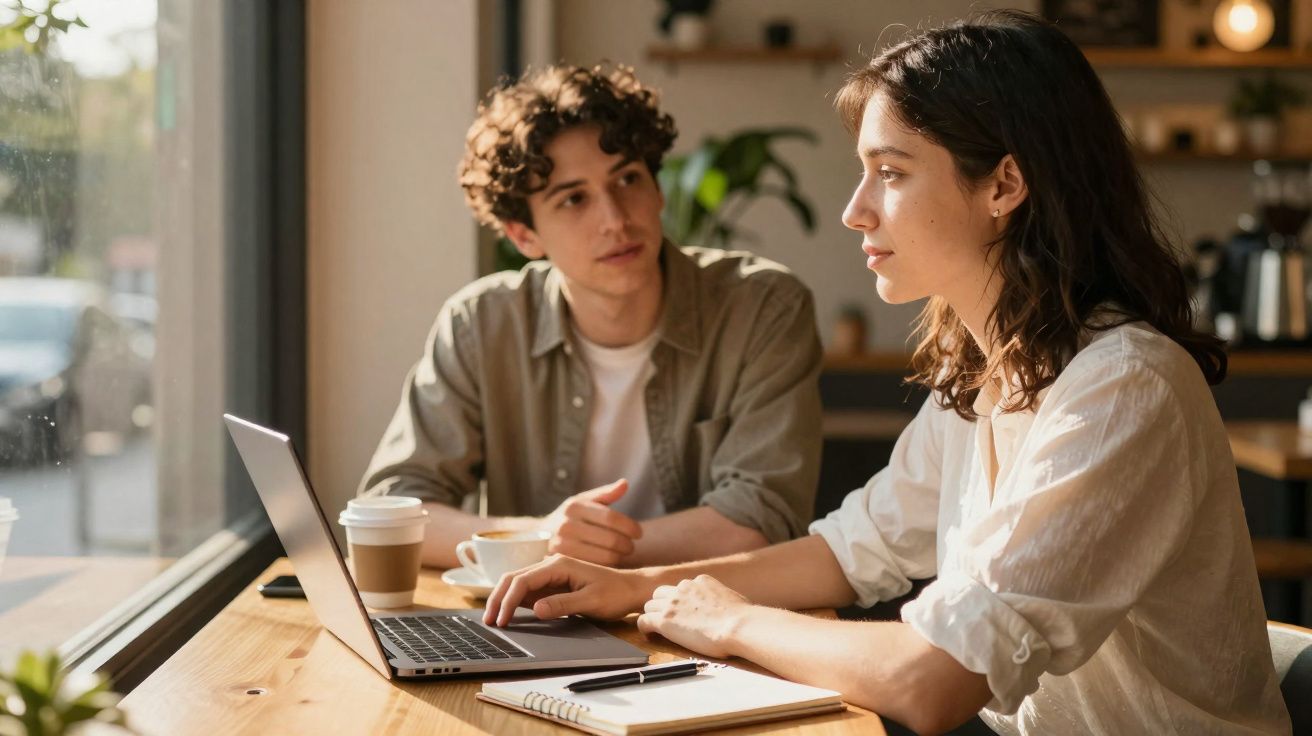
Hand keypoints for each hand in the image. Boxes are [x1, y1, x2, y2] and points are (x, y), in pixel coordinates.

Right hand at [483, 554, 651, 626]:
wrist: (630, 589)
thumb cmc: (615, 594)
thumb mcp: (591, 601)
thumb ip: (563, 604)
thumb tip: (536, 610)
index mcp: (559, 564)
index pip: (523, 580)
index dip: (509, 600)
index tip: (502, 620)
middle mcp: (551, 565)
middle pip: (514, 578)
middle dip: (498, 599)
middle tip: (489, 621)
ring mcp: (550, 574)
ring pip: (517, 583)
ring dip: (503, 600)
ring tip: (493, 620)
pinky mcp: (552, 585)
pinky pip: (528, 591)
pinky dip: (514, 602)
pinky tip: (507, 615)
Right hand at [540, 479, 642, 565]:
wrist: (540, 536)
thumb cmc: (571, 517)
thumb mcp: (584, 501)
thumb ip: (605, 493)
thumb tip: (624, 483)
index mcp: (575, 506)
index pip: (611, 518)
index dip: (630, 526)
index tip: (639, 533)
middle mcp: (566, 525)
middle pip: (611, 539)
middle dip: (627, 544)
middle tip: (631, 546)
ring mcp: (562, 545)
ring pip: (605, 556)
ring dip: (620, 556)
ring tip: (622, 554)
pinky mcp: (562, 564)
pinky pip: (595, 569)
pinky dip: (607, 566)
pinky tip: (610, 561)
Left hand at [636, 575, 750, 658]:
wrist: (738, 626)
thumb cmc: (744, 618)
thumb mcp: (734, 599)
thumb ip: (723, 599)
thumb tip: (731, 608)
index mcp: (700, 581)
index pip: (681, 587)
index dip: (680, 601)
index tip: (683, 612)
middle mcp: (683, 587)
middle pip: (661, 593)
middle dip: (662, 605)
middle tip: (668, 621)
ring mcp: (672, 603)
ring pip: (650, 605)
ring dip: (653, 616)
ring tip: (657, 630)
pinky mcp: (664, 620)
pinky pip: (643, 620)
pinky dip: (644, 628)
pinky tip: (650, 636)